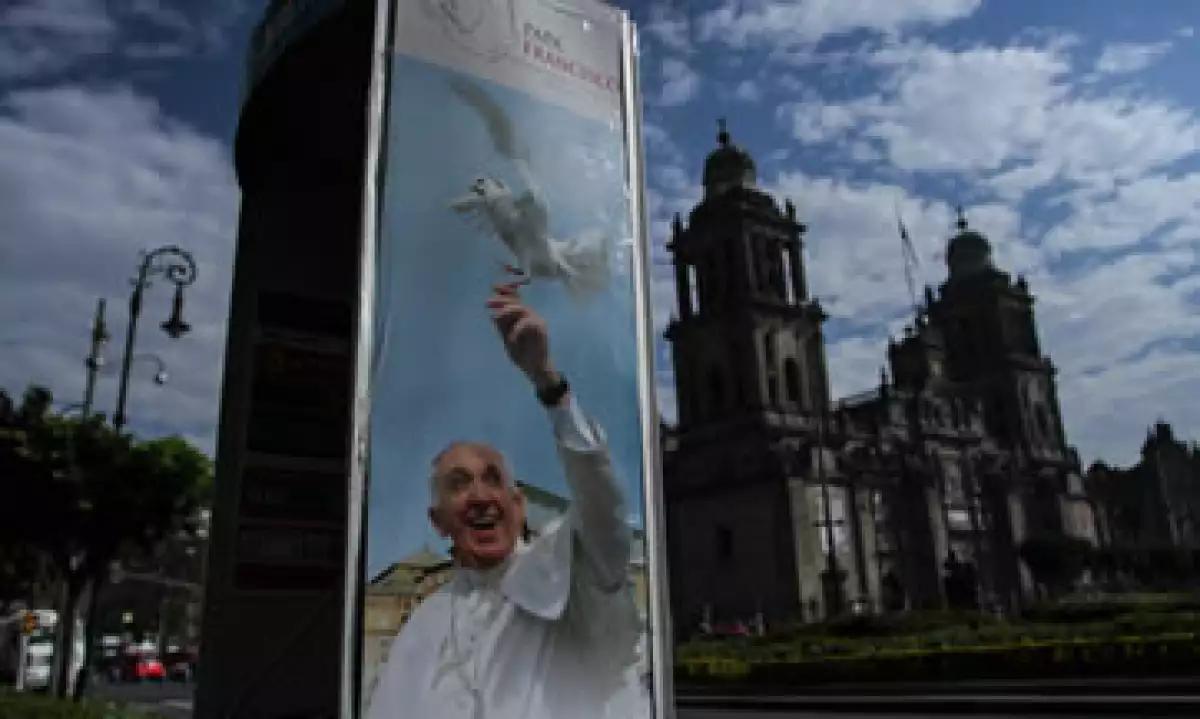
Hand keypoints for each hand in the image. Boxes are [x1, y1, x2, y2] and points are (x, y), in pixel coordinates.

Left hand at [487, 267, 557, 388]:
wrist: (535, 369)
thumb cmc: (521, 353)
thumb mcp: (506, 336)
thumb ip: (501, 324)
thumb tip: (492, 309)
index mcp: (521, 315)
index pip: (514, 297)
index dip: (505, 289)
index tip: (494, 287)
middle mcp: (530, 314)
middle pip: (516, 300)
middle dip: (501, 299)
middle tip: (488, 303)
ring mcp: (536, 320)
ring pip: (521, 308)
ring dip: (506, 311)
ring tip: (496, 317)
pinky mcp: (541, 328)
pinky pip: (526, 323)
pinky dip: (515, 331)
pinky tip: (511, 340)